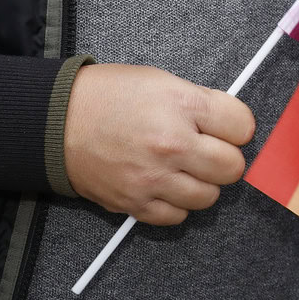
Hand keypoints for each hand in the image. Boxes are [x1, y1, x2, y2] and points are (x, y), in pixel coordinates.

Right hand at [63, 63, 255, 224]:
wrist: (56, 122)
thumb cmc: (108, 96)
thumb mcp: (161, 81)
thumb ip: (200, 102)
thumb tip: (231, 125)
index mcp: (182, 106)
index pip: (242, 126)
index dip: (238, 126)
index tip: (228, 127)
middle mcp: (172, 145)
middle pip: (232, 167)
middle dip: (225, 158)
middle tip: (209, 150)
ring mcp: (153, 179)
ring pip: (209, 197)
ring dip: (202, 184)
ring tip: (185, 168)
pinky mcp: (134, 204)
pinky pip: (176, 218)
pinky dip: (176, 205)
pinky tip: (166, 185)